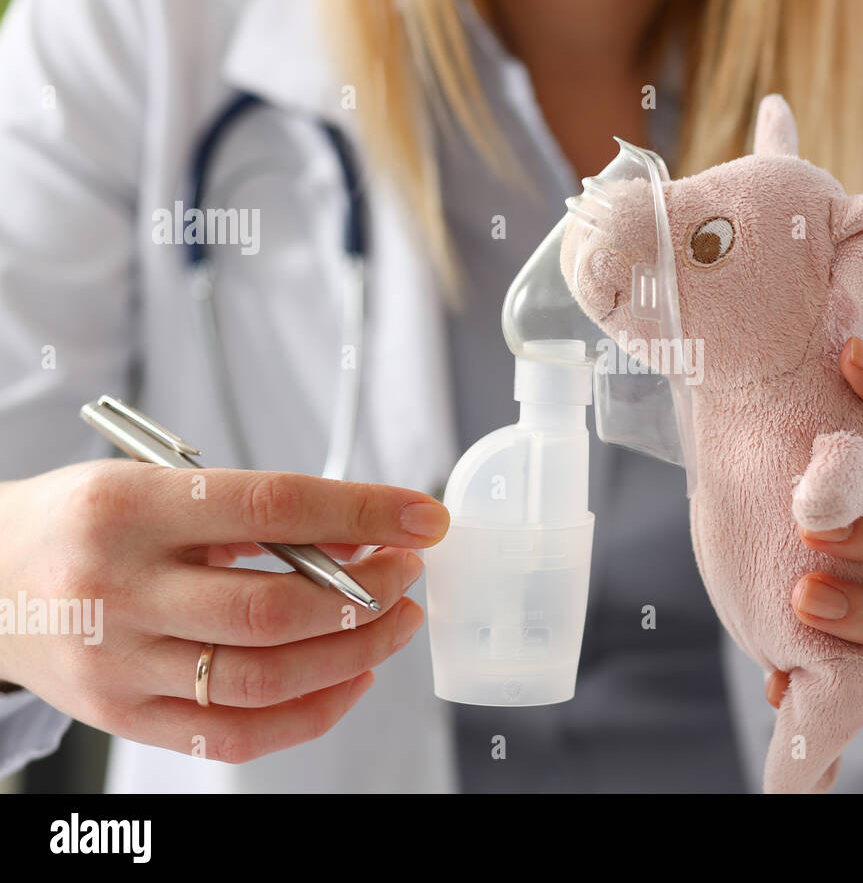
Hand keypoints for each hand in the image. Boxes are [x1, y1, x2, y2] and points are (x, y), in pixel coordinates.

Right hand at [0, 460, 447, 762]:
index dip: (364, 514)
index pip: (275, 508)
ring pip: (263, 680)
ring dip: (353, 654)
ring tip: (392, 624)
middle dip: (367, 597)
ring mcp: (118, 665)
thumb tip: (358, 540)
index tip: (423, 519)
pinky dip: (310, 712)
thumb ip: (249, 512)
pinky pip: (234, 735)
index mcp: (131, 510)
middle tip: (408, 577)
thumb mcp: (153, 483)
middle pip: (274, 610)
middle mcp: (120, 590)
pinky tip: (349, 678)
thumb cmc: (83, 524)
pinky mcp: (123, 717)